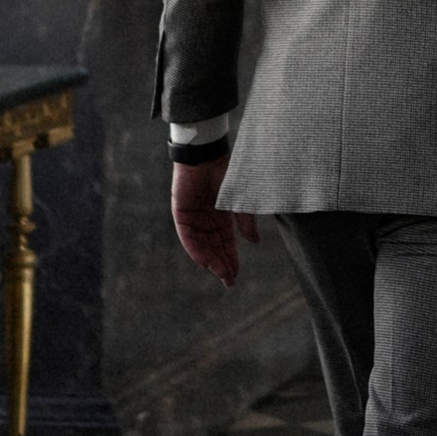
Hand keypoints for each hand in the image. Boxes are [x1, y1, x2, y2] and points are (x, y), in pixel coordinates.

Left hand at [170, 157, 258, 285]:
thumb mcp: (240, 200)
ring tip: (220, 273)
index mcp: (222, 216)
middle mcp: (207, 220)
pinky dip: (195, 249)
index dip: (231, 260)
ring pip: (201, 245)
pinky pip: (187, 236)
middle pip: (214, 248)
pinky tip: (204, 261)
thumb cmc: (226, 172)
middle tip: (228, 281)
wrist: (207, 154)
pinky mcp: (182, 213)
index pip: (226, 243)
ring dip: (210, 260)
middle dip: (221, 264)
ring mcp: (194, 217)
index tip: (234, 277)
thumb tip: (254, 242)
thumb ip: (245, 221)